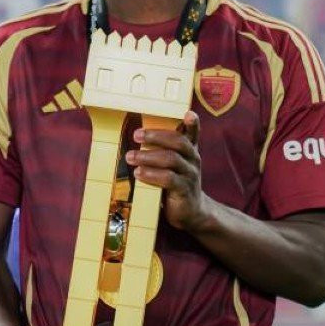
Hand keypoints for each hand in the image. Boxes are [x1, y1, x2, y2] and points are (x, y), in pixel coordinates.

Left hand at [127, 111, 209, 232]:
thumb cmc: (178, 183)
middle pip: (178, 141)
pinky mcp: (184, 190)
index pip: (193, 133)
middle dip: (156, 136)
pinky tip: (139, 173)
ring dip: (148, 156)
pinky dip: (152, 175)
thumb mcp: (175, 165)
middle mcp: (193, 160)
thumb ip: (164, 151)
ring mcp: (190, 175)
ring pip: (171, 159)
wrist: (192, 211)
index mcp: (190, 151)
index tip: (188, 114)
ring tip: (130, 156)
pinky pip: (168, 179)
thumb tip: (139, 136)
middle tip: (137, 135)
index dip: (193, 123)